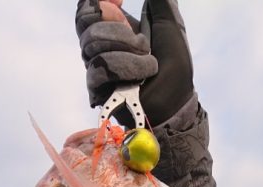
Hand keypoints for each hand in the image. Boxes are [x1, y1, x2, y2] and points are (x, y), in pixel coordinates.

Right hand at [75, 0, 193, 126]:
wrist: (176, 100)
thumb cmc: (174, 67)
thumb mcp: (170, 24)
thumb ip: (160, 2)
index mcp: (113, 28)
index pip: (87, 9)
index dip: (97, 1)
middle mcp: (101, 47)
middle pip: (85, 24)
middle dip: (116, 30)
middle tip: (141, 43)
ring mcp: (97, 68)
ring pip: (92, 46)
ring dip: (127, 53)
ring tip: (148, 63)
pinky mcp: (97, 90)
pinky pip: (98, 70)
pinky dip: (124, 70)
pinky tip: (140, 78)